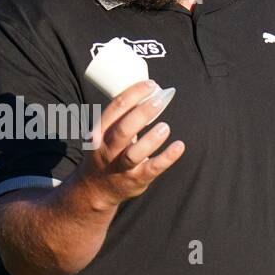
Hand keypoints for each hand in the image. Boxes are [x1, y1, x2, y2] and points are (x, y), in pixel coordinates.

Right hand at [73, 79, 183, 209]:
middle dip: (142, 113)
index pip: (115, 108)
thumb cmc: (107, 152)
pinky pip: (152, 168)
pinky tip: (179, 146)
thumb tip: (152, 94)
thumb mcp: (104, 134)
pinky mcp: (136, 179)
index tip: (150, 85)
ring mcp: (121, 167)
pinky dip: (167, 157)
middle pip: (123, 130)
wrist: (95, 189)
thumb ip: (123, 117)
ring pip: (134, 153)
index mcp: (99, 132)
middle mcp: (107, 150)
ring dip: (151, 139)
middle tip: (159, 100)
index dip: (133, 93)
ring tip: (165, 127)